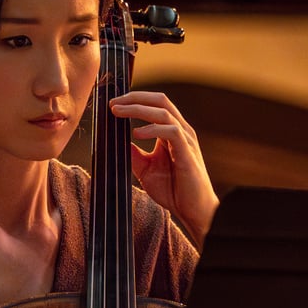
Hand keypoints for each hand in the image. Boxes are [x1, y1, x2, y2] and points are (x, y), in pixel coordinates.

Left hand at [109, 90, 218, 245]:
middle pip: (160, 100)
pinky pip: (171, 132)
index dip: (134, 99)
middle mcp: (181, 131)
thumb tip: (118, 142)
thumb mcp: (146, 170)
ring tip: (118, 112)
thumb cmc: (174, 190)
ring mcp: (186, 140)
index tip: (113, 103)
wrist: (193, 210)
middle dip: (134, 97)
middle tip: (113, 102)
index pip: (155, 104)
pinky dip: (153, 129)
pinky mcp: (187, 153)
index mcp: (172, 132)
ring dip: (138, 109)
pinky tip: (137, 134)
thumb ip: (134, 155)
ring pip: (164, 112)